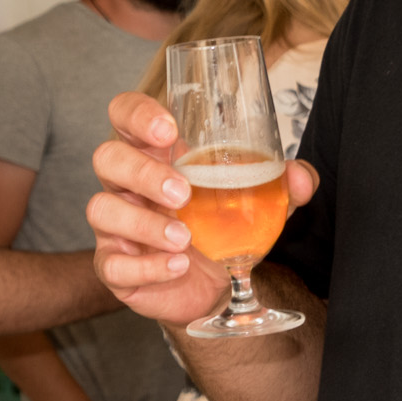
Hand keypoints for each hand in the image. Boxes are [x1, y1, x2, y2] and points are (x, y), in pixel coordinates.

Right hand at [88, 91, 316, 326]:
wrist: (215, 286)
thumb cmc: (223, 225)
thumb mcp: (258, 199)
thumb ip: (280, 183)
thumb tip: (299, 176)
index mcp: (155, 154)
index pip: (125, 114)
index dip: (136, 114)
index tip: (167, 129)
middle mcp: (127, 184)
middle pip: (107, 157)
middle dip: (141, 172)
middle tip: (182, 192)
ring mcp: (116, 226)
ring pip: (101, 209)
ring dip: (143, 222)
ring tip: (184, 238)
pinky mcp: (115, 267)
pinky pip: (113, 264)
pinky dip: (147, 265)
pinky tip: (177, 267)